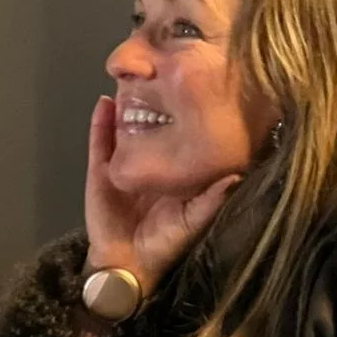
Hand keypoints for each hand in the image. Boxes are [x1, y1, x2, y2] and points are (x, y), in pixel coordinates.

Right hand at [84, 95, 241, 295]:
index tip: (198, 90)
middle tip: (163, 72)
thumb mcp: (193, 220)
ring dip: (127, 104)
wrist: (126, 263)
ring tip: (132, 77)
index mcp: (175, 170)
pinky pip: (100, 142)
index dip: (187, 116)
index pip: (181, 136)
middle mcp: (150, 162)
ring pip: (125, 127)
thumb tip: (236, 175)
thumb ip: (212, 199)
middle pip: (152, 124)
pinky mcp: (101, 170)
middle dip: (155, 100)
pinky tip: (105, 102)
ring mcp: (124, 163)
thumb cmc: (165, 243)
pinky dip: (100, 122)